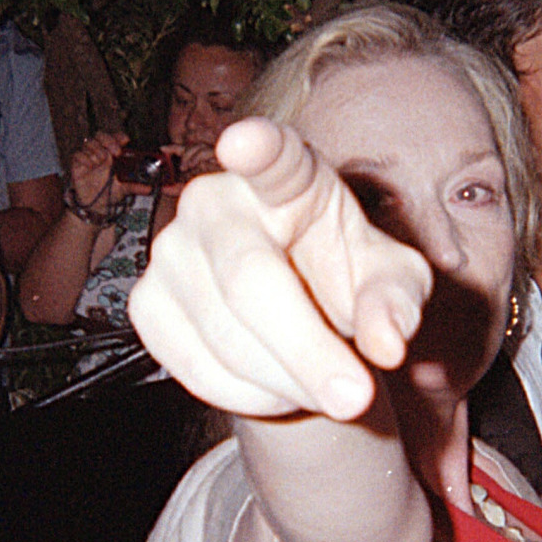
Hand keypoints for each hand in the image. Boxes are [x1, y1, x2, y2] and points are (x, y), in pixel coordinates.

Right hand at [69, 131, 130, 215]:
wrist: (95, 206)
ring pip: (89, 142)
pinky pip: (77, 155)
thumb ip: (136, 186)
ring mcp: (88, 157)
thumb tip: (150, 188)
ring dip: (97, 150)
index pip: (114, 137)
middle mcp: (100, 153)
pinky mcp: (76, 165)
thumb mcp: (125, 189)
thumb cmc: (109, 192)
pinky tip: (90, 166)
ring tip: (101, 162)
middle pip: (100, 135)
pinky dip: (84, 158)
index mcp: (112, 155)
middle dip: (109, 141)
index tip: (126, 140)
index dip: (119, 136)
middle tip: (116, 152)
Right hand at [129, 116, 432, 418]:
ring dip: (287, 383)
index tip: (244, 142)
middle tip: (355, 400)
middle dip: (306, 351)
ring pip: (225, 336)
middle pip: (250, 281)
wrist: (297, 312)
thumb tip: (387, 346)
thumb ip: (395, 303)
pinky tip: (280, 388)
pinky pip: (195, 368)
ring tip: (323, 386)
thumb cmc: (346, 276)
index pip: (272, 156)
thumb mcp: (390, 283)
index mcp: (287, 175)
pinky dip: (248, 397)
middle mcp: (214, 201)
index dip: (257, 149)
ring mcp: (169, 251)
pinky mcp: (146, 304)